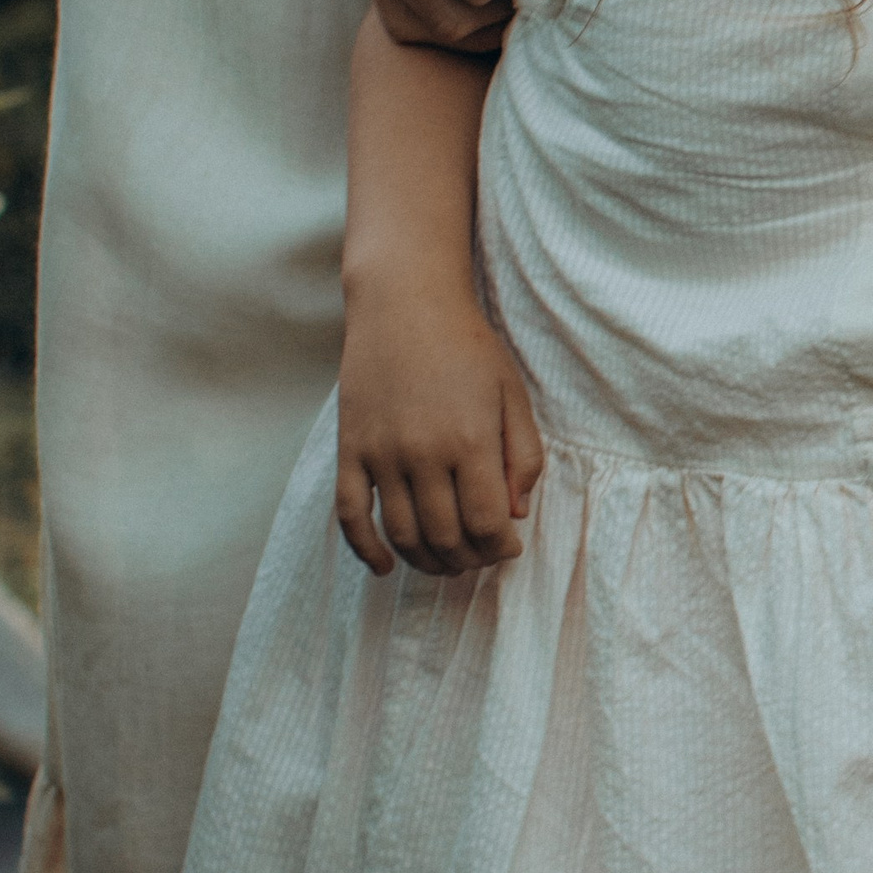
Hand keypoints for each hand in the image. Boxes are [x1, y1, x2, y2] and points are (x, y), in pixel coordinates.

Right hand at [336, 291, 546, 577]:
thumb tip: (515, 513)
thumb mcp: (511, 393)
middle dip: (467, 559)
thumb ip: (522, 455)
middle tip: (479, 558)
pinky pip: (351, 516)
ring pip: (402, 534)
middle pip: (445, 536)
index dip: (500, 547)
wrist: (404, 305)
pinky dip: (365, 550)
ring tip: (446, 563)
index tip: (508, 547)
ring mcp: (382, 454)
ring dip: (426, 561)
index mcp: (471, 439)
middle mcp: (424, 453)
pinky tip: (384, 567)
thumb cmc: (467, 346)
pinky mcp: (350, 451)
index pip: (486, 522)